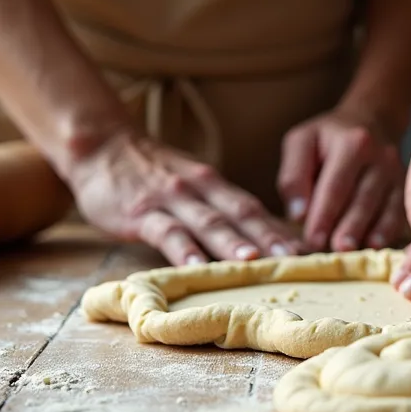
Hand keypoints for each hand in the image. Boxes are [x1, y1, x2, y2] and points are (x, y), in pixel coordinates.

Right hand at [68, 130, 304, 265]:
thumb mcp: (190, 185)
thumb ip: (217, 209)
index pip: (254, 208)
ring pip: (207, 222)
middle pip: (240, 214)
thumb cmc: (149, 174)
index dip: (282, 230)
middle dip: (270, 239)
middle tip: (297, 261)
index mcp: (214, 184)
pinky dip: (183, 249)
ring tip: (255, 264)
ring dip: (232, 243)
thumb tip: (256, 242)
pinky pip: (165, 231)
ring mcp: (170, 199)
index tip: (310, 252)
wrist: (101, 145)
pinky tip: (197, 266)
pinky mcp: (141, 212)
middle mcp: (198, 188)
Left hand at [278, 106, 406, 251]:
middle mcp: (380, 156)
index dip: (323, 214)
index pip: (335, 184)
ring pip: (382, 207)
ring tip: (349, 252)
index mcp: (352, 142)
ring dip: (365, 232)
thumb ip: (293, 176)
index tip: (311, 239)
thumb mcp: (301, 142)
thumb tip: (297, 214)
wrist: (370, 120)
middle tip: (334, 250)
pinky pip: (398, 211)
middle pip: (362, 197)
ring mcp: (396, 172)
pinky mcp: (404, 186)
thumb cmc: (327, 137)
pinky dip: (387, 231)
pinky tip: (374, 246)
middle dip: (347, 227)